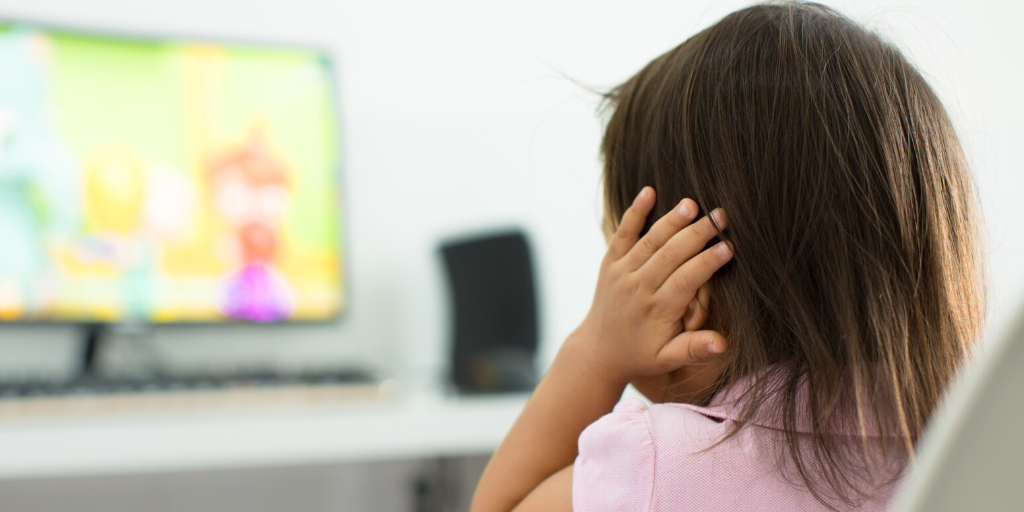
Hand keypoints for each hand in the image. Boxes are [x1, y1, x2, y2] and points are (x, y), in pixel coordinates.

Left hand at [567, 186, 732, 388]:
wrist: (598, 351)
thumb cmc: (641, 354)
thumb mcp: (667, 359)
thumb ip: (694, 349)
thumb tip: (721, 343)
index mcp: (656, 310)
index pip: (686, 281)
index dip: (708, 264)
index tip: (729, 248)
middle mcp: (638, 288)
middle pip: (669, 255)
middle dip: (696, 235)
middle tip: (722, 216)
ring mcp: (622, 273)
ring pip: (649, 242)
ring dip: (670, 221)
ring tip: (692, 203)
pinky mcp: (610, 262)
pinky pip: (622, 234)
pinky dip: (633, 213)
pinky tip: (648, 192)